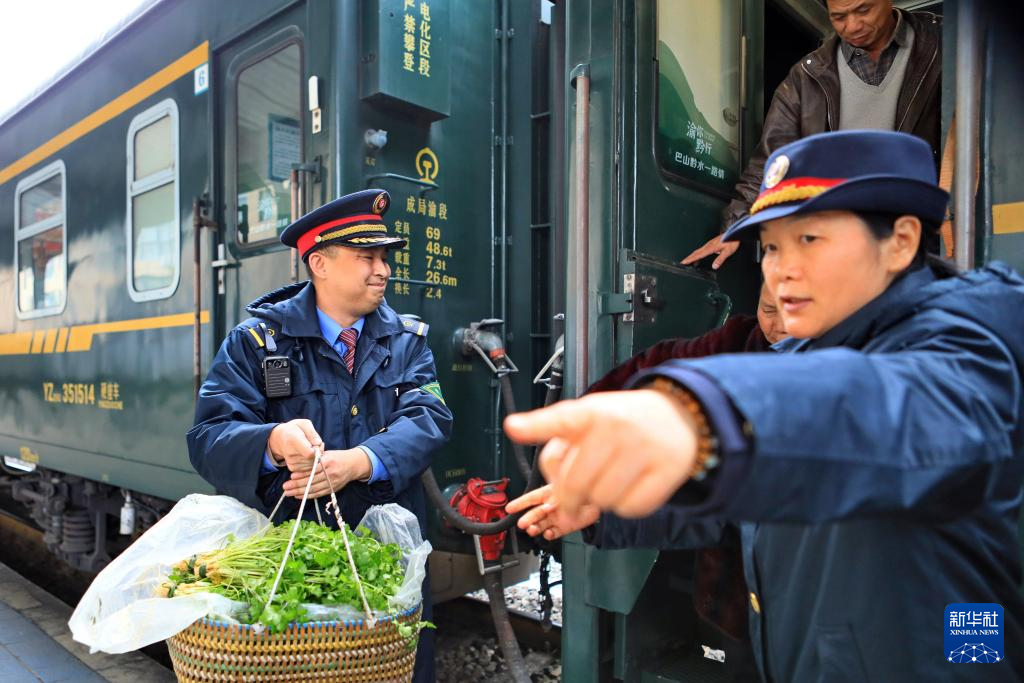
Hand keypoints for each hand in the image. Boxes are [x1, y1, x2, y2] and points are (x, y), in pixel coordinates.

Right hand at [268, 419, 322, 471]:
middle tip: (314, 444)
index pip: (310, 453)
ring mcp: (291, 462)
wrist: (280, 438)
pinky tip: (306, 454)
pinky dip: (310, 462)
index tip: (316, 442)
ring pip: (312, 464)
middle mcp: (290, 453)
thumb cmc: (295, 429)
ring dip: (315, 457)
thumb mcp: (304, 424)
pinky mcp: (292, 468)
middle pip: (313, 459)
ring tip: (310, 448)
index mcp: (293, 440)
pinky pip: (308, 468)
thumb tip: (318, 444)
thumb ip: (312, 433)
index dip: (317, 449)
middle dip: (318, 452)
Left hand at [282, 448, 371, 498]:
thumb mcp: (327, 454)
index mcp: (328, 462)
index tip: (291, 477)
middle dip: (297, 485)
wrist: (354, 464)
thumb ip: (315, 460)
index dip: (302, 474)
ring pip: (314, 489)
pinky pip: (319, 493)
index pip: (313, 470)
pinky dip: (308, 496)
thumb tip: (299, 466)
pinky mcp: (334, 488)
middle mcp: (331, 473)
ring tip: (289, 493)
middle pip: (312, 481)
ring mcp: (333, 482)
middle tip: (285, 487)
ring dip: (300, 492)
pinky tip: (299, 496)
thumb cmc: (338, 457)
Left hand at [503, 390, 697, 518]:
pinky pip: (630, 508)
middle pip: (575, 484)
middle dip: (571, 498)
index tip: (514, 427)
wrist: (680, 416)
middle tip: (578, 493)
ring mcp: (644, 448)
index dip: (535, 426)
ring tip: (611, 481)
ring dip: (601, 500)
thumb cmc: (624, 422)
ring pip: (602, 500)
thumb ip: (558, 435)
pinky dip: (626, 505)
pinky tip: (632, 486)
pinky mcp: (666, 471)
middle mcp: (616, 427)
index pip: (561, 420)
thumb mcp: (590, 415)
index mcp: (593, 412)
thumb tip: (522, 440)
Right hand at [506, 484, 599, 540]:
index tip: (509, 508)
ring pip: (542, 524)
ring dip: (535, 527)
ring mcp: (557, 516)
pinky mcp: (565, 527)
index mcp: (550, 492)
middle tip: (522, 523)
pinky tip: (549, 533)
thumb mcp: (568, 487)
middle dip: (527, 518)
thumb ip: (557, 496)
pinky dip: (550, 534)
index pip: (531, 497)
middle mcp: (551, 505)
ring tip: (533, 530)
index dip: (520, 503)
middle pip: (535, 513)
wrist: (601, 500)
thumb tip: (547, 506)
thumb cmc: (585, 489)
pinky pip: (554, 533)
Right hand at [681, 234, 739, 269]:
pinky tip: (698, 257)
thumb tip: (714, 266)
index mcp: (711, 247)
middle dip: (689, 258)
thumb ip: (720, 259)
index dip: (691, 259)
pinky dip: (697, 254)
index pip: (699, 255)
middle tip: (682, 263)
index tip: (684, 262)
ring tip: (687, 261)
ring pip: (698, 251)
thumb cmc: (732, 241)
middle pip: (696, 252)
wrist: (735, 233)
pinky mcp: (711, 244)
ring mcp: (709, 244)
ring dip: (692, 256)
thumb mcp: (728, 251)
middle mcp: (709, 245)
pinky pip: (702, 249)